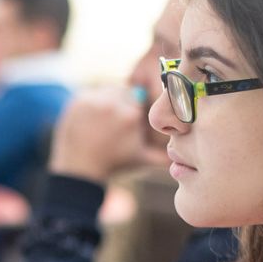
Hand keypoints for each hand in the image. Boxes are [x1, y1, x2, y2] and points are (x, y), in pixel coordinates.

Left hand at [49, 88, 169, 183]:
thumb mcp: (144, 161)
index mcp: (131, 116)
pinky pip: (92, 94)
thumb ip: (167, 154)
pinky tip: (94, 119)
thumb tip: (185, 151)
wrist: (79, 171)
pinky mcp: (78, 101)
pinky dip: (94, 102)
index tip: (134, 122)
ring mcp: (93, 101)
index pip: (142, 99)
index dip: (139, 110)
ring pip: (109, 90)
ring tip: (107, 120)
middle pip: (126, 92)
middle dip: (126, 103)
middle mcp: (113, 104)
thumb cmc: (115, 165)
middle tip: (119, 121)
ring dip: (110, 100)